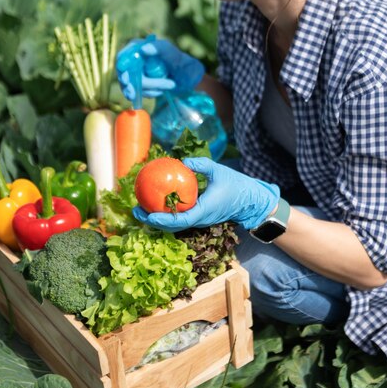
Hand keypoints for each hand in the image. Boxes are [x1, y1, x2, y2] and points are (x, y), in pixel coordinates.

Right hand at [116, 38, 204, 100]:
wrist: (187, 77)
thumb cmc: (181, 62)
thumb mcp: (173, 55)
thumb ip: (161, 48)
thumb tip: (144, 49)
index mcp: (138, 48)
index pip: (123, 57)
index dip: (122, 68)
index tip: (126, 79)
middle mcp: (134, 60)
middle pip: (124, 74)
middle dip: (129, 85)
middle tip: (133, 94)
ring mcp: (136, 73)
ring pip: (132, 85)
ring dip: (148, 90)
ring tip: (168, 85)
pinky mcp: (140, 84)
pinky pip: (138, 92)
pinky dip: (149, 94)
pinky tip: (159, 92)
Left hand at [133, 157, 279, 231]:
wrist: (251, 201)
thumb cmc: (237, 186)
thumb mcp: (218, 171)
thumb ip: (201, 165)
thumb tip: (182, 160)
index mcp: (203, 211)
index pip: (178, 221)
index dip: (160, 220)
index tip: (146, 213)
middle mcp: (199, 219)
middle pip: (171, 226)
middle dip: (151, 221)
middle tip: (135, 210)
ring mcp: (199, 220)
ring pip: (174, 224)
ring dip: (157, 219)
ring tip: (141, 208)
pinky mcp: (200, 217)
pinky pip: (180, 218)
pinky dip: (167, 214)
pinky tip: (157, 203)